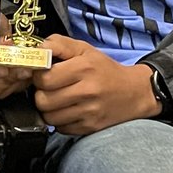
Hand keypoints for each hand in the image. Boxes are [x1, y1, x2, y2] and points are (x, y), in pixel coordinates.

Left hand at [31, 36, 160, 134]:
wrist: (134, 92)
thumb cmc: (104, 69)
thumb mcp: (84, 49)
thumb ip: (58, 43)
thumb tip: (37, 50)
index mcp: (84, 68)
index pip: (44, 78)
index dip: (38, 76)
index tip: (45, 74)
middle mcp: (87, 91)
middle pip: (43, 100)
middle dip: (41, 93)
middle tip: (50, 88)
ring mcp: (89, 112)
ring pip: (49, 117)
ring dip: (49, 109)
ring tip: (57, 100)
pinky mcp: (90, 127)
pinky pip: (61, 128)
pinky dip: (60, 120)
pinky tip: (68, 110)